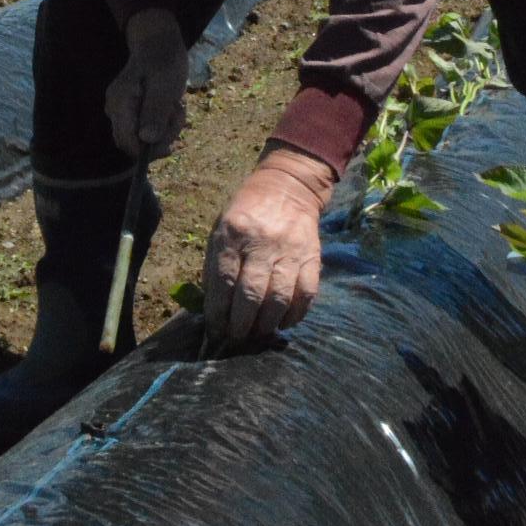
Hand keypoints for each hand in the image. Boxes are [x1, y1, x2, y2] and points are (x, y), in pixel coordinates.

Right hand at [104, 8, 189, 157]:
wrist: (160, 43)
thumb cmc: (163, 60)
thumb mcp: (165, 85)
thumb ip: (155, 111)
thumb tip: (147, 139)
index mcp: (120, 102)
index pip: (126, 142)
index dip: (147, 151)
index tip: (171, 145)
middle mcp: (116, 109)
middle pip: (134, 144)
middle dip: (161, 138)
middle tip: (178, 116)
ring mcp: (123, 111)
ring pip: (144, 139)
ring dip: (167, 129)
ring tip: (177, 106)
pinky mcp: (133, 112)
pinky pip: (148, 130)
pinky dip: (165, 124)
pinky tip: (172, 106)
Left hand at [204, 145, 336, 346]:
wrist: (288, 186)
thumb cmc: (247, 212)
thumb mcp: (221, 229)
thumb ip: (215, 265)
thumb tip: (212, 308)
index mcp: (233, 233)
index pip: (223, 282)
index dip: (218, 313)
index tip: (215, 331)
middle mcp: (262, 242)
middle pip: (251, 294)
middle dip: (241, 325)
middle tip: (236, 339)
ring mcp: (290, 250)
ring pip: (279, 299)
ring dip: (266, 325)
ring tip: (257, 334)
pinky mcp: (312, 256)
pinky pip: (306, 294)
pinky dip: (294, 315)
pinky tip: (283, 323)